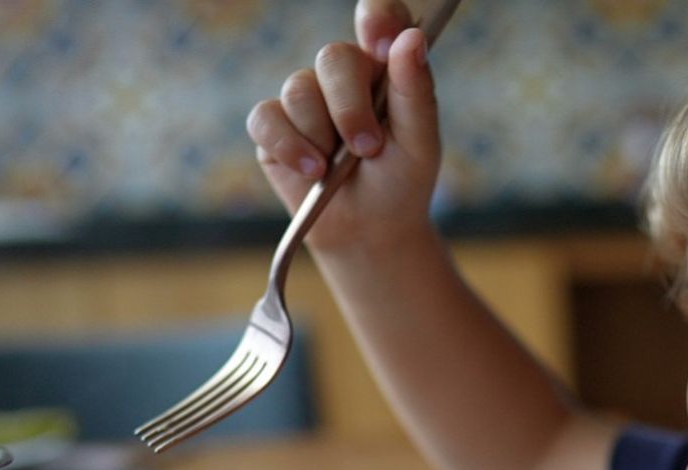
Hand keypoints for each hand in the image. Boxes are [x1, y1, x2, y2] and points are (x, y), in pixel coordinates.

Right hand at [246, 0, 438, 255]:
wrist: (369, 230)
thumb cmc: (401, 182)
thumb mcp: (420, 142)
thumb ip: (415, 90)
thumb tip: (411, 37)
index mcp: (385, 68)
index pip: (380, 18)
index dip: (377, 18)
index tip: (381, 41)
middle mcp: (343, 75)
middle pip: (333, 57)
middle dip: (349, 108)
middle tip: (367, 149)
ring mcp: (305, 97)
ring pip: (299, 89)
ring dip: (321, 136)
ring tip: (336, 170)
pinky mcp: (272, 125)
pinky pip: (267, 118)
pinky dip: (289, 147)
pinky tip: (310, 172)